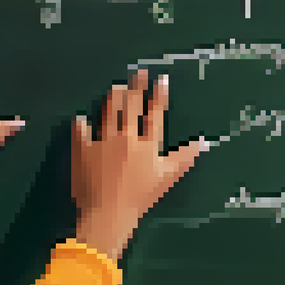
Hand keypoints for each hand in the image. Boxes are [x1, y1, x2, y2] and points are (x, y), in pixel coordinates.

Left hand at [72, 70, 205, 261]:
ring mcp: (102, 142)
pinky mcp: (82, 151)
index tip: (161, 79)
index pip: (155, 113)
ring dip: (113, 98)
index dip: (159, 95)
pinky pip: (80, 133)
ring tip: (116, 87)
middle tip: (138, 72)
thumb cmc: (141, 196)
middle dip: (136, 87)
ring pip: (108, 113)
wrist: (108, 212)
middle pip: (131, 106)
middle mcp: (125, 136)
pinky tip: (80, 118)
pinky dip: (80, 124)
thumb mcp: (168, 177)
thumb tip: (203, 141)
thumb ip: (184, 157)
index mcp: (146, 143)